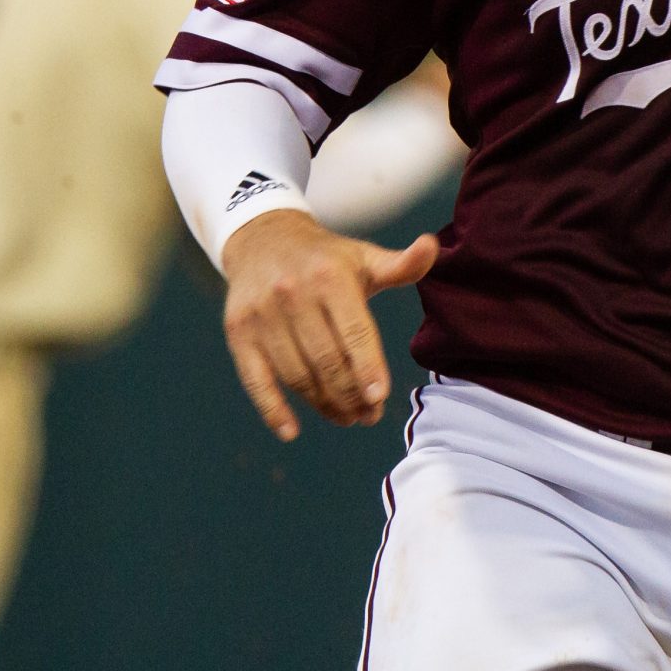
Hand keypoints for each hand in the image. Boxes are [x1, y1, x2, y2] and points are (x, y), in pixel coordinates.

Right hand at [219, 212, 436, 440]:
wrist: (263, 239)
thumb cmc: (325, 259)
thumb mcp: (363, 257)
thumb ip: (400, 265)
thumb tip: (432, 248)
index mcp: (330, 277)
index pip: (354, 332)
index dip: (368, 367)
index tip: (379, 397)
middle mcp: (293, 295)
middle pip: (327, 361)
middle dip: (351, 395)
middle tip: (370, 415)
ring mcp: (262, 316)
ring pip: (297, 375)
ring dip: (323, 405)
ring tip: (347, 417)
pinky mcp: (238, 333)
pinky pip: (256, 379)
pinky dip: (272, 409)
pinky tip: (291, 431)